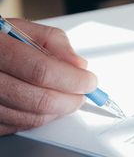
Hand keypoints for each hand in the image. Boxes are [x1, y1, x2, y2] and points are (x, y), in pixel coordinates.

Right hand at [0, 19, 96, 134]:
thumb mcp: (23, 29)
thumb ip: (55, 42)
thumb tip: (79, 65)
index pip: (42, 71)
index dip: (73, 80)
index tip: (89, 81)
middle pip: (40, 100)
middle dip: (71, 100)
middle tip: (83, 93)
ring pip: (32, 118)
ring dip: (59, 111)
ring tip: (68, 98)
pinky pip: (20, 127)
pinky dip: (41, 118)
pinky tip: (48, 106)